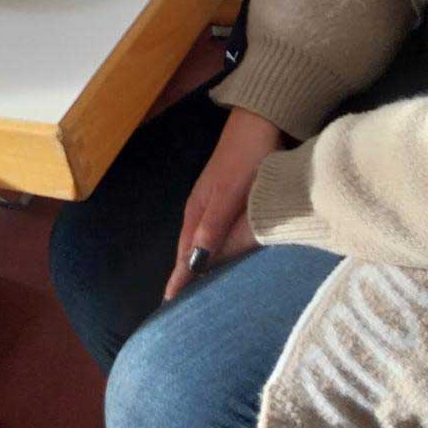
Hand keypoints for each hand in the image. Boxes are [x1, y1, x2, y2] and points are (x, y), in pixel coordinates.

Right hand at [163, 107, 284, 300]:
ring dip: (198, 263)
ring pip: (203, 241)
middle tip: (179, 304)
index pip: (185, 254)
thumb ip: (213, 228)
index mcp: (198, 212)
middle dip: (183, 275)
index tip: (168, 304)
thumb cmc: (245, 159)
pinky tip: (220, 254)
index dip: (178, 278)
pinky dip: (213, 249)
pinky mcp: (229, 199)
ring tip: (195, 287)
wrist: (259, 122)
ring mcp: (215, 204)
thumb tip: (195, 264)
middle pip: (190, 250)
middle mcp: (202, 210)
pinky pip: (216, 233)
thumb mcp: (228, 195)